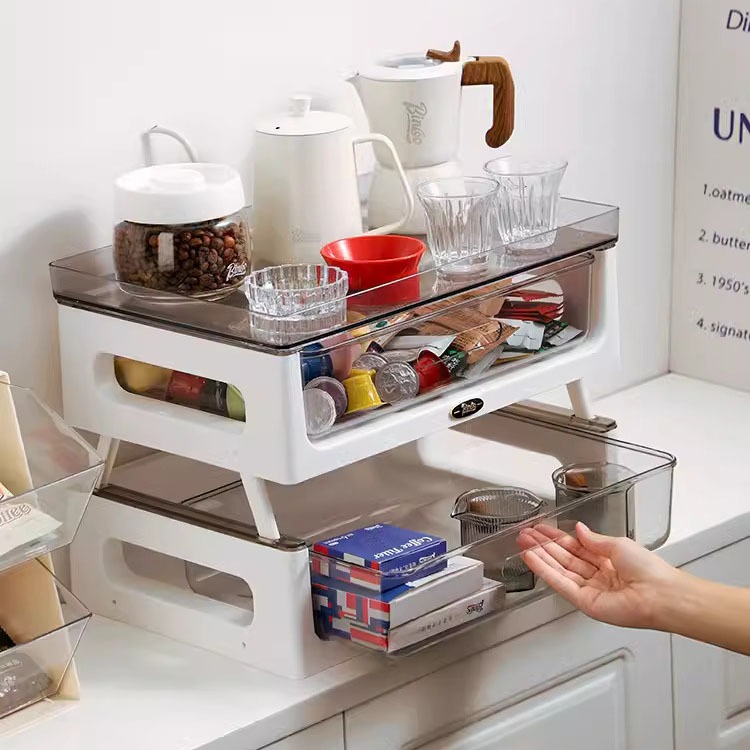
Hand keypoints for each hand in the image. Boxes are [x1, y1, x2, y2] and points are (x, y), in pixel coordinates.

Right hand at [517, 522, 680, 629]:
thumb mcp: (619, 544)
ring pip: (559, 570)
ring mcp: (589, 590)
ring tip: (523, 543)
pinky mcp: (584, 602)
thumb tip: (578, 529)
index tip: (541, 529)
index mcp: (608, 562)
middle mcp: (597, 576)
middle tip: (524, 535)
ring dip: (540, 556)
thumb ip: (594, 539)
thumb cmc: (649, 570)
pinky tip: (533, 559)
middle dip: (543, 546)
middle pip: (563, 558)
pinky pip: (561, 584)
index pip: (575, 548)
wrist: (660, 594)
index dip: (557, 538)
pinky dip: (545, 571)